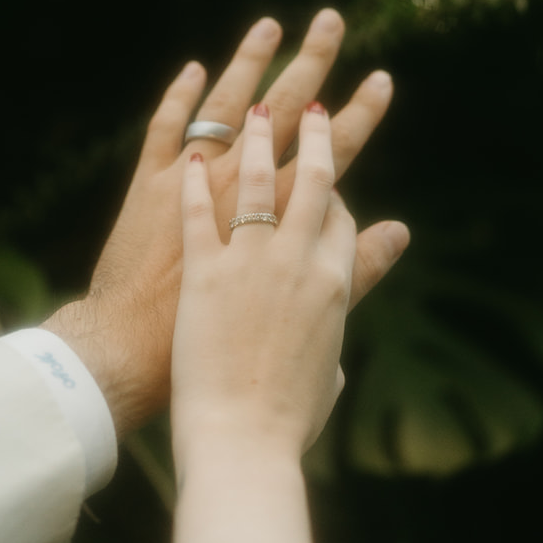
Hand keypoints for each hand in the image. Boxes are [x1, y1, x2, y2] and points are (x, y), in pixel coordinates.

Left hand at [171, 103, 407, 468]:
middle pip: (312, 178)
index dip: (333, 189)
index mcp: (335, 282)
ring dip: (254, 137)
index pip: (340, 215)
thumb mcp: (331, 368)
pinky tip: (188, 154)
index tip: (324, 173)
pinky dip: (190, 180)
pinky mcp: (202, 271)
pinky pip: (196, 211)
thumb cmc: (288, 420)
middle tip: (313, 100)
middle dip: (316, 132)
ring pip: (254, 180)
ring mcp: (249, 260)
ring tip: (253, 108)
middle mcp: (298, 259)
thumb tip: (354, 326)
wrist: (241, 443)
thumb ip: (344, 326)